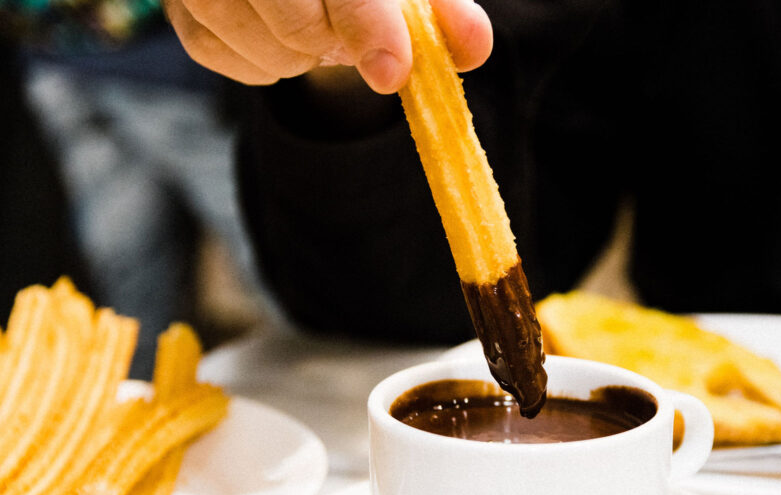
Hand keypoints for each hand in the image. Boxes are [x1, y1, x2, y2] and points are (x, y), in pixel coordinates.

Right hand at [164, 0, 492, 92]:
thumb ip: (443, 11)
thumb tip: (473, 47)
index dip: (366, 25)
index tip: (392, 73)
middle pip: (293, 18)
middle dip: (330, 42)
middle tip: (346, 32)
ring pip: (254, 41)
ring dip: (297, 57)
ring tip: (315, 28)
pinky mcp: (179, 3)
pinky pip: (221, 55)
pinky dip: (262, 63)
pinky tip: (279, 37)